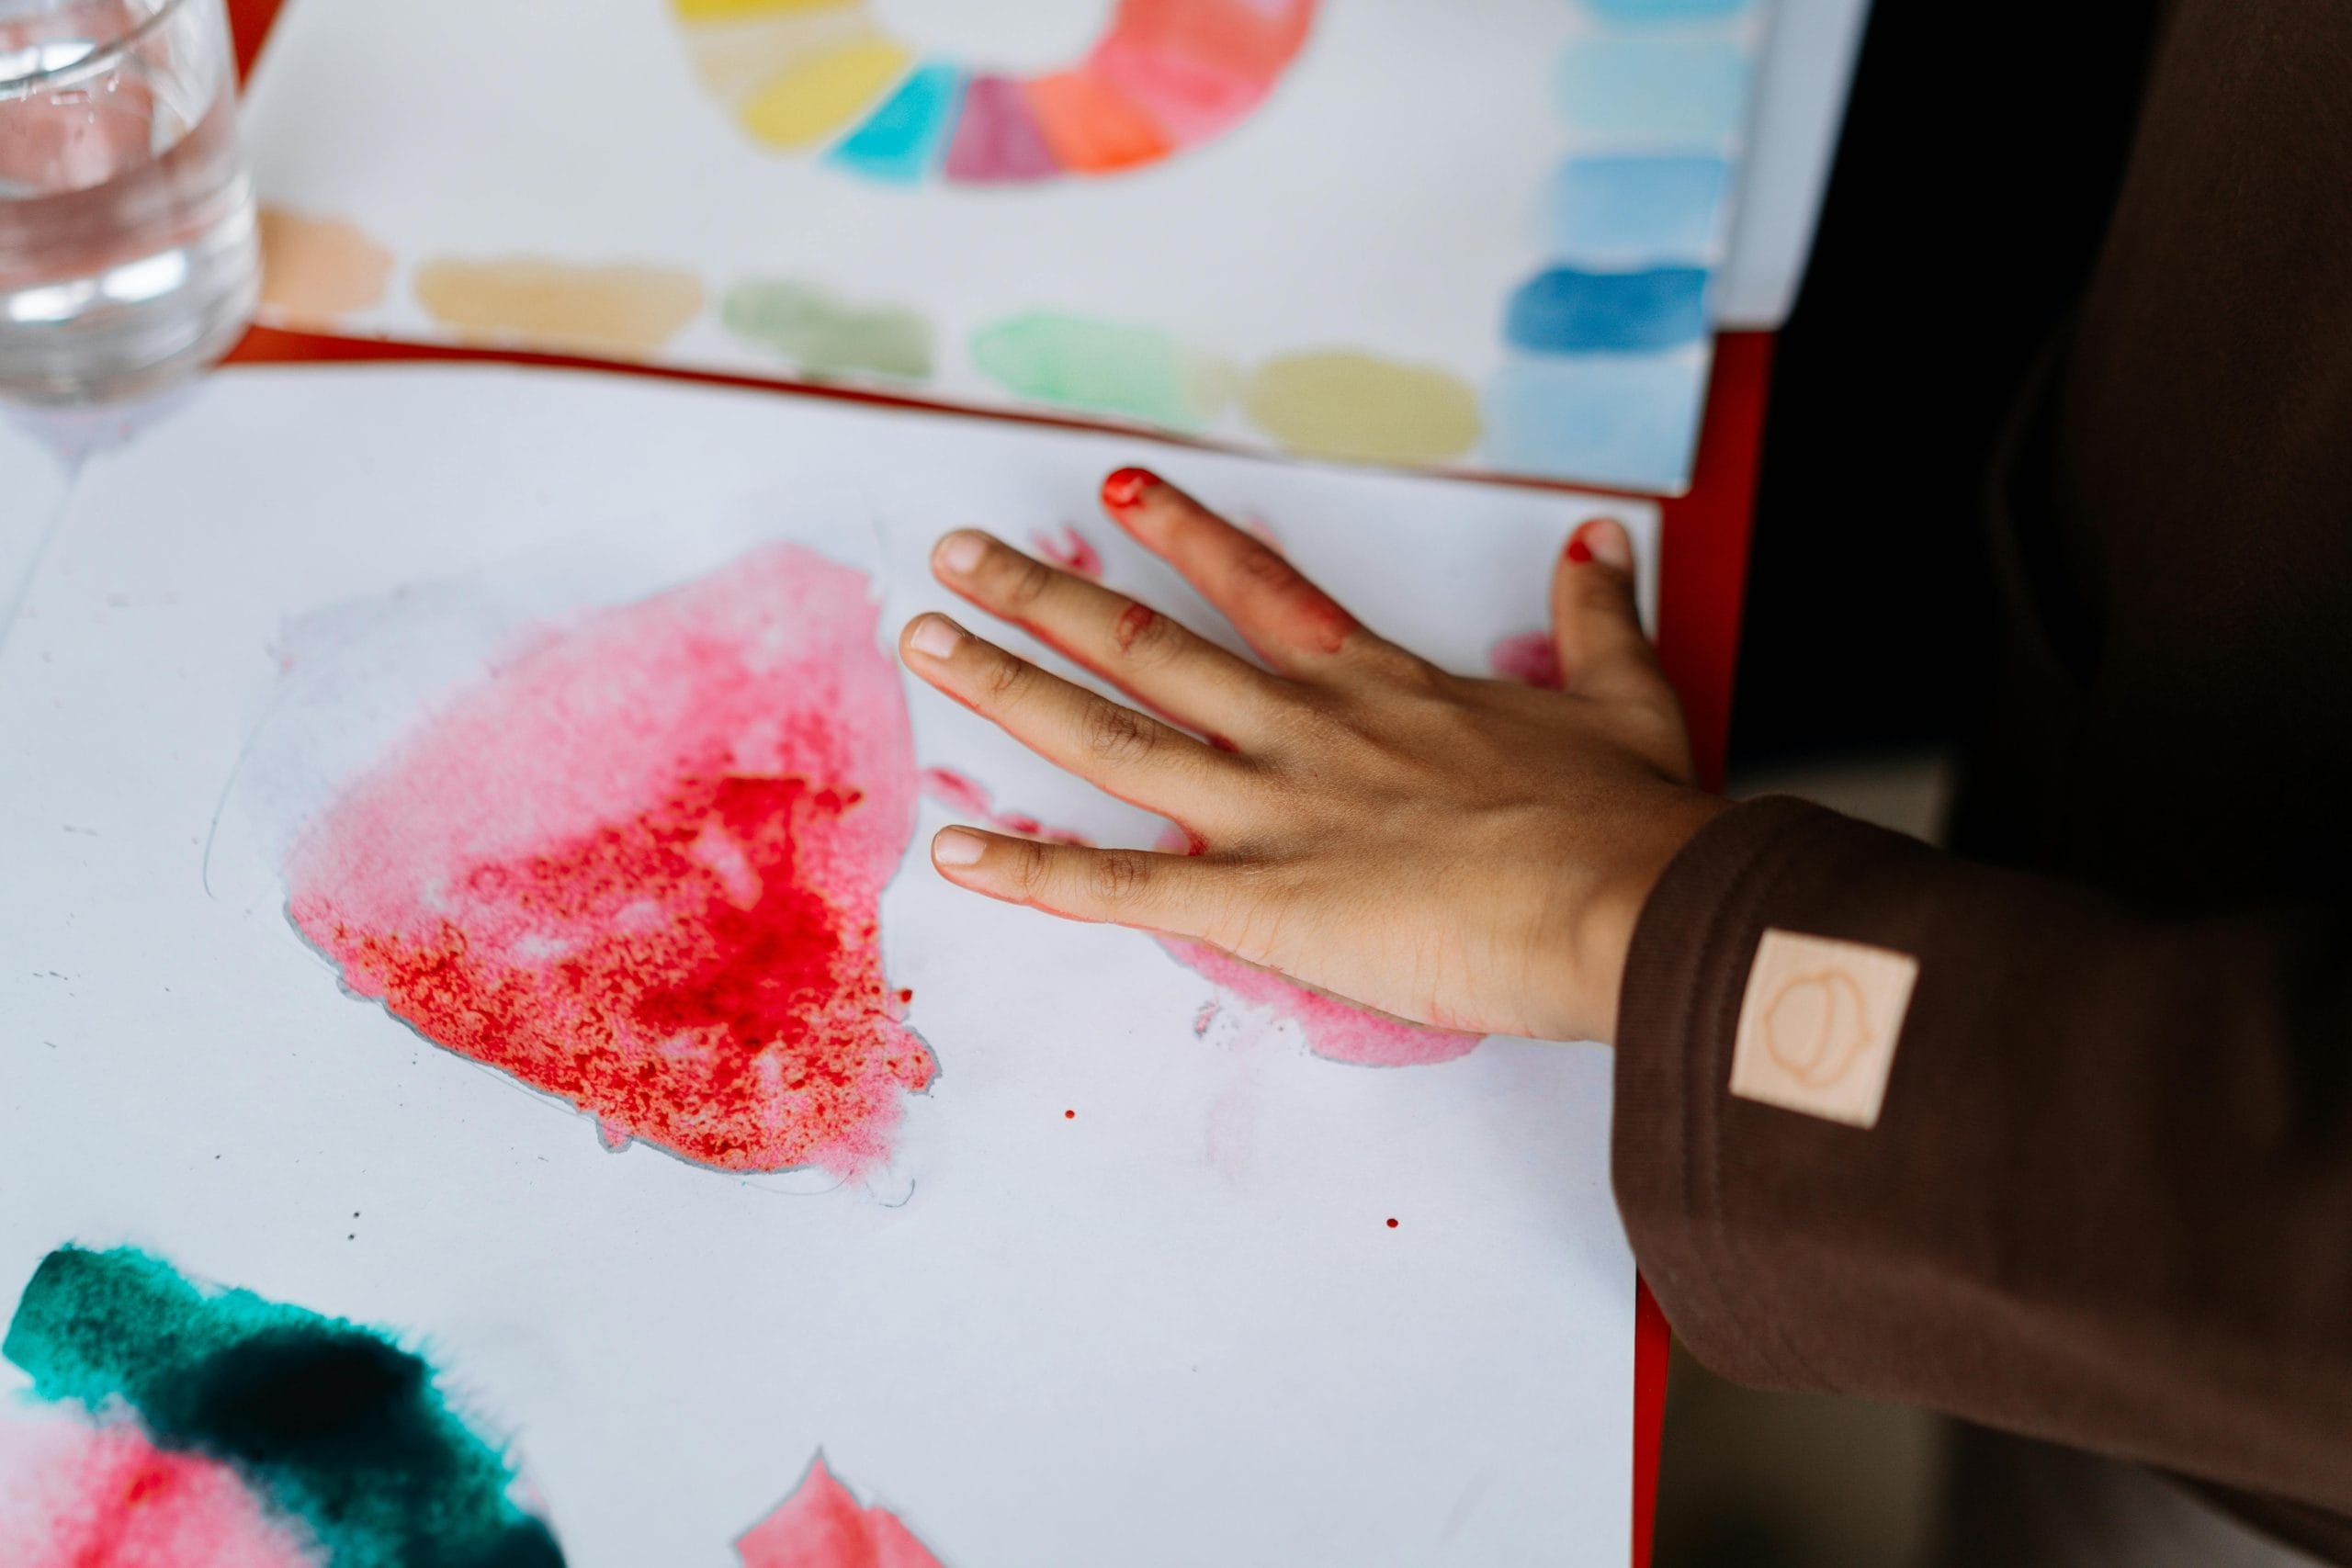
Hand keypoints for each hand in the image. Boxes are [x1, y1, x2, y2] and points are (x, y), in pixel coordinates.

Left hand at [897, 468, 1725, 1043]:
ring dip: (1010, 689)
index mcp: (1377, 686)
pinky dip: (1034, 875)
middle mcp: (1302, 731)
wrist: (1630, 904)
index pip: (1256, 588)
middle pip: (1145, 645)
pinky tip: (957, 856)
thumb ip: (1592, 613)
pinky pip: (1121, 889)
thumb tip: (1600, 541)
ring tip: (928, 645)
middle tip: (954, 555)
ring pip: (1110, 738)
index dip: (1178, 534)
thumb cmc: (1625, 818)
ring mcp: (1271, 811)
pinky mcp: (1259, 904)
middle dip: (1039, 595)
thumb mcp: (1621, 695)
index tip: (1109, 490)